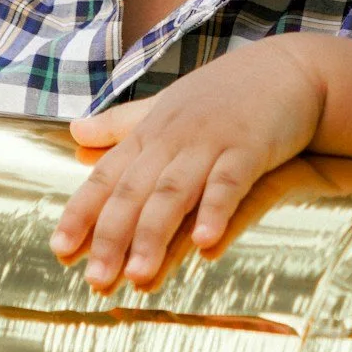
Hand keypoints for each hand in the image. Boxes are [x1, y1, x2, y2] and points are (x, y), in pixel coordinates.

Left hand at [52, 41, 324, 291]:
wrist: (291, 68)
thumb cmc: (226, 93)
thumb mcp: (168, 106)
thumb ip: (123, 124)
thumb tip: (75, 133)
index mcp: (151, 132)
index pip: (107, 177)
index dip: (83, 213)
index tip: (60, 250)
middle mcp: (173, 137)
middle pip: (135, 191)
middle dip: (113, 238)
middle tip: (97, 283)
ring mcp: (211, 141)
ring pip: (175, 192)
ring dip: (155, 235)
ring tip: (139, 278)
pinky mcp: (251, 147)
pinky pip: (230, 183)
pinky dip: (216, 212)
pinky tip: (206, 246)